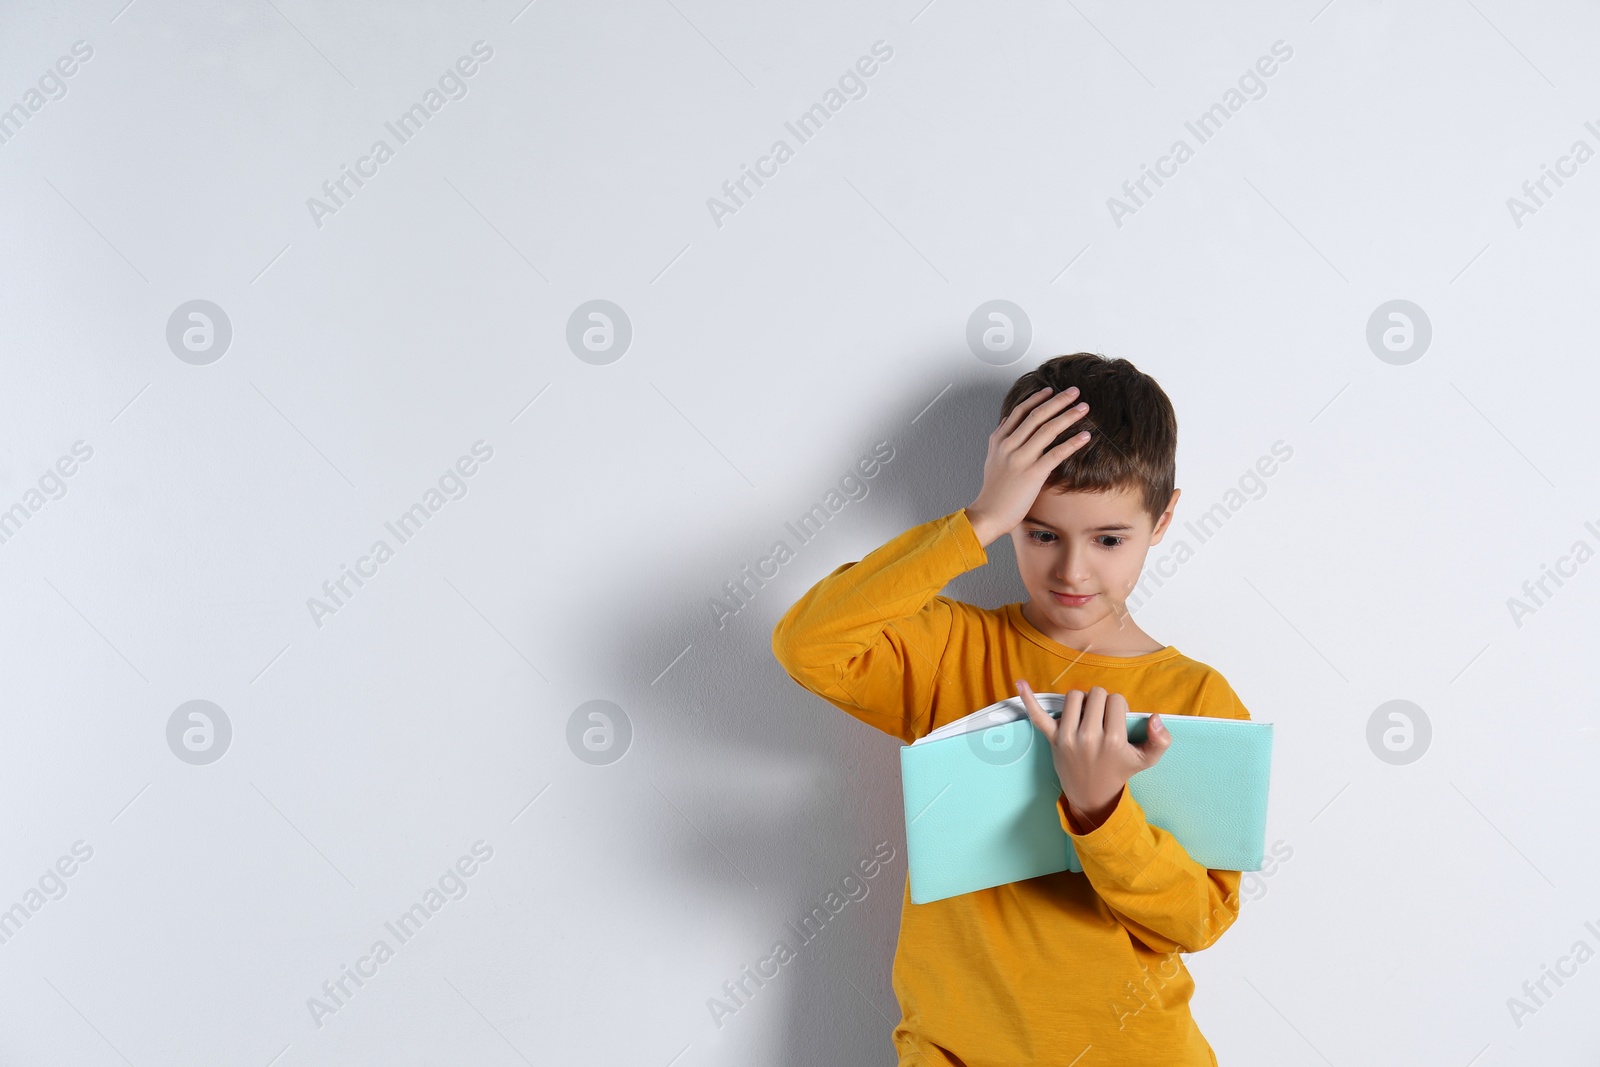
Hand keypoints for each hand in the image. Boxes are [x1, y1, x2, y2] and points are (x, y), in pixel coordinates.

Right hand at [966, 386, 1092, 546]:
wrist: (987, 514)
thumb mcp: (992, 459)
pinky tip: (1085, 436)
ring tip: (1084, 408)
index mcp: (1000, 441)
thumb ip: (1000, 439)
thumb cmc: (993, 491)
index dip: (1037, 399)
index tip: (1051, 390)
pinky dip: (1072, 443)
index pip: (1020, 412)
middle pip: (1037, 415)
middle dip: (1058, 401)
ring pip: (1047, 430)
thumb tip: (1007, 420)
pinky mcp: (1032, 474)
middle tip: (1074, 391)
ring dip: (1068, 416)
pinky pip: (1056, 453)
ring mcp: (1020, 459)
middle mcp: (1009, 445)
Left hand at [1016, 678, 1170, 832]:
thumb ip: (1160, 740)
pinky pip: (1038, 716)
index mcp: (1113, 740)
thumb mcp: (1146, 760)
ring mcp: (1068, 737)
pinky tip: (1020, 683)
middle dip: (1102, 702)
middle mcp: (1089, 737)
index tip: (1118, 721)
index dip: (1119, 707)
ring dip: (1082, 702)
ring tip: (1087, 717)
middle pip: (1096, 694)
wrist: (1092, 795)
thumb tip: (1157, 717)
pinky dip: (1028, 699)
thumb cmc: (1119, 771)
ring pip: (1074, 696)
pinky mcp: (1053, 739)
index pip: (1116, 700)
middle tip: (1103, 720)